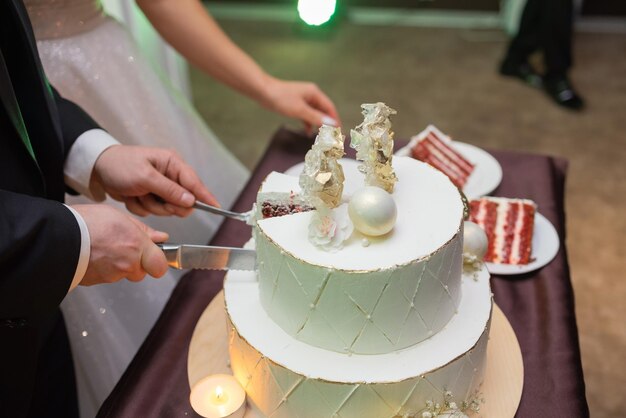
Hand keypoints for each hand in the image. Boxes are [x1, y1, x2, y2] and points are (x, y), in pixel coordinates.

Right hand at [73, 204, 168, 285]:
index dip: (158, 262)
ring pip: (123, 274)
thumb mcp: (119, 217)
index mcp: (137, 246)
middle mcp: (127, 264)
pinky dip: (104, 268)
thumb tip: (160, 238)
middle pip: (141, 272)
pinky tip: (95, 254)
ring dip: (118, 265)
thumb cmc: (86, 222)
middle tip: (123, 247)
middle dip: (136, 263)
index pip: (160, 266)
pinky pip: (107, 277)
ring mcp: (112, 275)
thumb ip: (143, 230)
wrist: (57, 237)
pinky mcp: (97, 282)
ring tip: (104, 247)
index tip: (154, 254)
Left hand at [93, 145, 218, 216]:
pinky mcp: (151, 196)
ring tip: (137, 194)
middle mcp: (170, 175)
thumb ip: (169, 190)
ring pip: (167, 209)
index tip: (216, 208)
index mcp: (172, 163)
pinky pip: (153, 211)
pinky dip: (141, 207)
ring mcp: (160, 187)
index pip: (194, 182)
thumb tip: (191, 200)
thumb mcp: (145, 177)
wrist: (97, 169)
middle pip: (182, 201)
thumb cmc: (120, 165)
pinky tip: (132, 196)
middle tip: (151, 197)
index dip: (205, 196)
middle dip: (165, 204)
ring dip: (150, 206)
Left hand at [262, 77, 340, 132]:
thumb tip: (331, 124)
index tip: (339, 132)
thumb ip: (316, 118)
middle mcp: (311, 95)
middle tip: (331, 136)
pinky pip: (306, 115)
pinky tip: (308, 131)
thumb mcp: (300, 110)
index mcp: (314, 93)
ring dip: (318, 124)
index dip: (335, 120)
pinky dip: (308, 123)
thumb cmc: (281, 98)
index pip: (330, 108)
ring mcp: (303, 100)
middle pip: (323, 111)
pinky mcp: (296, 105)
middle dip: (327, 124)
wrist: (263, 92)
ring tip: (321, 136)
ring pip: (315, 114)